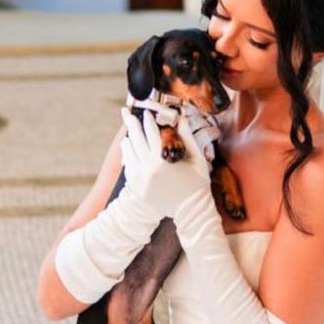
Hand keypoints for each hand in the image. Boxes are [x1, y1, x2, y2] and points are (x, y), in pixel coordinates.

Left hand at [119, 108, 212, 222]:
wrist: (191, 211)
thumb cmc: (198, 183)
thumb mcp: (197, 158)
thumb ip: (187, 136)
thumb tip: (181, 117)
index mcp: (164, 159)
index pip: (152, 133)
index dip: (148, 120)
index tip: (146, 112)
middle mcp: (149, 168)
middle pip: (136, 139)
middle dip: (131, 123)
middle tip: (125, 112)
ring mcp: (141, 179)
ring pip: (129, 152)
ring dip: (129, 139)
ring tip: (129, 131)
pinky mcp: (138, 188)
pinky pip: (129, 167)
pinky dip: (127, 156)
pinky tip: (129, 148)